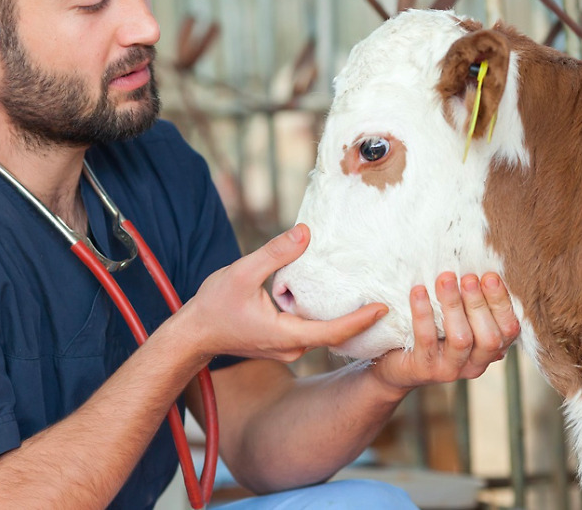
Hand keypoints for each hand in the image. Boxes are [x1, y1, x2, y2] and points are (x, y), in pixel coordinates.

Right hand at [180, 224, 388, 363]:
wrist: (193, 335)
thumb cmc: (213, 306)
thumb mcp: (242, 272)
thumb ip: (275, 253)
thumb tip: (305, 232)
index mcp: (285, 335)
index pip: (332, 332)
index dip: (359, 321)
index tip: (382, 308)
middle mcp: (291, 347)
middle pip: (334, 336)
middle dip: (361, 322)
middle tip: (389, 301)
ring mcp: (286, 349)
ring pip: (323, 336)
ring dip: (346, 322)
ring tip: (371, 301)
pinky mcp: (282, 344)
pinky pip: (312, 334)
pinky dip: (329, 321)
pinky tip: (340, 305)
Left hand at [371, 272, 519, 392]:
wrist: (393, 364)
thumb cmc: (430, 332)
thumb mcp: (454, 317)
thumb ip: (470, 302)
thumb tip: (477, 268)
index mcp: (489, 349)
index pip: (509, 330)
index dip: (502, 302)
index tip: (490, 276)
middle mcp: (475, 364)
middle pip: (490, 337)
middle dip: (479, 303)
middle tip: (468, 277)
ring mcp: (450, 369)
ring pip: (461, 339)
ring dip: (454, 305)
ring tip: (445, 279)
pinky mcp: (424, 368)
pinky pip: (427, 338)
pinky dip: (424, 313)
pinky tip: (418, 292)